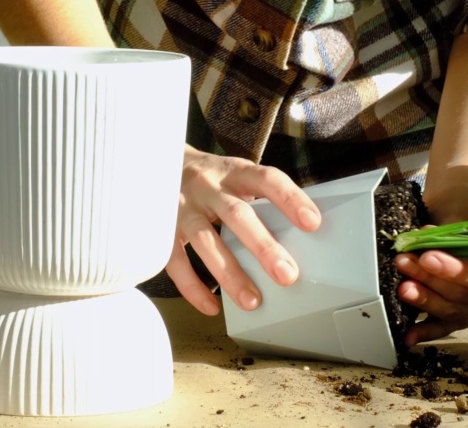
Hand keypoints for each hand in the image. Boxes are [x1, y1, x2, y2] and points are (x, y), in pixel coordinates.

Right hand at [166, 146, 320, 315]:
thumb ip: (259, 196)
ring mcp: (181, 207)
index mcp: (233, 171)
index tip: (312, 223)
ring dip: (230, 273)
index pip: (266, 179)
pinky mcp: (160, 229)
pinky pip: (175, 262)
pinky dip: (193, 287)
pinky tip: (212, 306)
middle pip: (237, 214)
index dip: (290, 199)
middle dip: (263, 246)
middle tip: (287, 274)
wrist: (155, 162)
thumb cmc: (209, 178)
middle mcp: (206, 186)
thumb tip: (302, 231)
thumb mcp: (234, 174)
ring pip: (206, 241)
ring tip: (252, 301)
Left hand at [393, 184, 467, 345]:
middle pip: (467, 296)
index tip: (428, 257)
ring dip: (425, 299)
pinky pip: (444, 328)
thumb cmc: (464, 212)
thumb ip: (447, 234)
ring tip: (402, 285)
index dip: (458, 271)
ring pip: (453, 312)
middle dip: (433, 281)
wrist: (456, 211)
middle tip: (405, 263)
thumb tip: (423, 243)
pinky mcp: (458, 316)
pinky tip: (409, 335)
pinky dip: (426, 331)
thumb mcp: (461, 216)